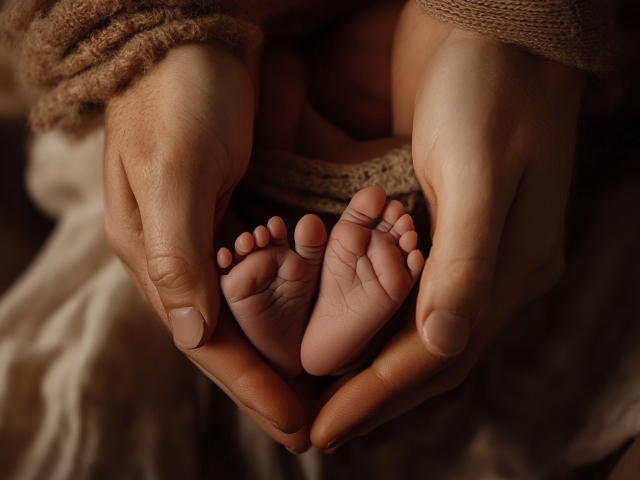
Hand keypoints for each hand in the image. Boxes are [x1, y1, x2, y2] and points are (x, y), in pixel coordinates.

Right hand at [104, 43, 310, 449]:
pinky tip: (325, 320)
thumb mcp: (174, 169)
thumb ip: (178, 253)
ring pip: (255, 309)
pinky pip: (273, 270)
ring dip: (288, 348)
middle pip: (233, 335)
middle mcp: (185, 253)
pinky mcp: (243, 209)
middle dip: (273, 380)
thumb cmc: (176, 94)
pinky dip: (297, 301)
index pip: (207, 340)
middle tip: (317, 424)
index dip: (250, 386)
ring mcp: (216, 232)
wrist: (190, 30)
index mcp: (156, 253)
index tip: (295, 427)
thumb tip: (193, 336)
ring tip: (328, 387)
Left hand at [310, 7, 584, 449]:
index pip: (435, 357)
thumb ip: (467, 263)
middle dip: (370, 394)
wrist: (500, 23)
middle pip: (426, 354)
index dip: (377, 397)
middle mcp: (493, 269)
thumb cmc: (492, 89)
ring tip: (323, 390)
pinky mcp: (449, 221)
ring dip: (371, 363)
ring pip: (415, 328)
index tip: (322, 430)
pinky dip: (374, 316)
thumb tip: (444, 346)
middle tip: (315, 425)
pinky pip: (408, 288)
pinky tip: (344, 325)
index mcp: (510, 266)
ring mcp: (473, 247)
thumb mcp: (478, 172)